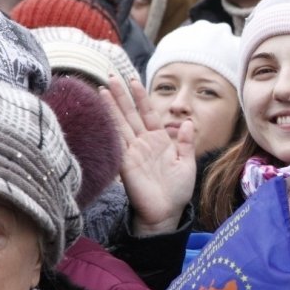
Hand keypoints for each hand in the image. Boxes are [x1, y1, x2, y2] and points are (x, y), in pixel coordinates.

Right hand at [100, 75, 195, 235]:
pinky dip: (110, 128)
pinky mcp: (125, 163)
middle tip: (110, 76)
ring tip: (102, 88)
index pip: (148, 113)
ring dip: (111, 107)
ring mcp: (132, 152)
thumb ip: (186, 142)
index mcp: (159, 140)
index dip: (140, 97)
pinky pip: (117, 142)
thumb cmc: (177, 191)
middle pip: (130, 114)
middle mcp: (143, 143)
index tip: (132, 80)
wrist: (167, 212)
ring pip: (120, 124)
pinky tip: (103, 114)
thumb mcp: (187, 163)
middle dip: (121, 96)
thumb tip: (188, 122)